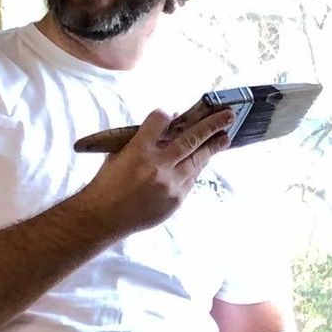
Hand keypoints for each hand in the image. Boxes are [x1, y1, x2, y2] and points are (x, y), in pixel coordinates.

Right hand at [80, 106, 235, 237]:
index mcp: (138, 149)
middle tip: (228, 116)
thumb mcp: (119, 154)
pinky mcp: (176, 199)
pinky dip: (196, 168)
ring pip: (198, 159)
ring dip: (212, 147)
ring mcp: (170, 183)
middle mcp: (157, 164)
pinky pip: (192, 179)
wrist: (103, 217)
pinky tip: (202, 160)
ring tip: (224, 138)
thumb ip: (144, 138)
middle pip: (191, 138)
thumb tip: (170, 120)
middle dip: (211, 125)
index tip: (172, 115)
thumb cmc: (108, 183)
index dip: (165, 116)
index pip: (160, 120)